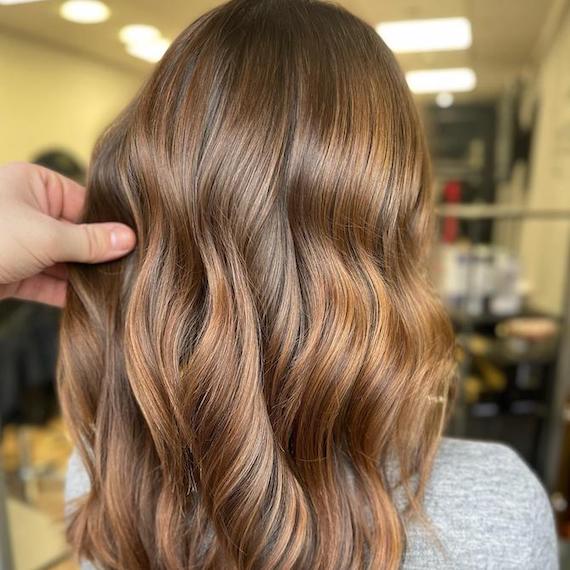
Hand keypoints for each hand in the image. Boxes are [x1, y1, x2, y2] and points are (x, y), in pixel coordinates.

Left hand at [0, 162, 135, 306]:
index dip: (109, 224)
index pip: (84, 203)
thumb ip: (90, 240)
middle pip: (76, 233)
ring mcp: (20, 243)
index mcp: (33, 185)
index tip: (135, 243)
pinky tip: (89, 302)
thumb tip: (129, 239)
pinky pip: (47, 280)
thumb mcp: (47, 236)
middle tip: (129, 269)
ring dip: (84, 276)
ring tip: (114, 288)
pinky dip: (65, 292)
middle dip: (98, 253)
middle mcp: (27, 210)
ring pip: (63, 259)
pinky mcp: (13, 272)